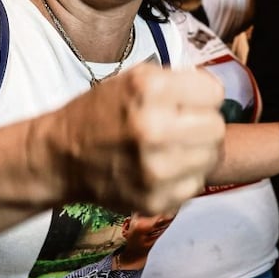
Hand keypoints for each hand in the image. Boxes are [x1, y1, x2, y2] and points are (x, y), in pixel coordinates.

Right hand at [52, 65, 224, 215]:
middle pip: (217, 127)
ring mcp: (156, 169)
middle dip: (202, 124)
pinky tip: (163, 168)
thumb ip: (179, 81)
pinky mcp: (156, 199)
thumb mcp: (134, 78)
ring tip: (171, 147)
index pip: (214, 92)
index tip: (187, 102)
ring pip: (211, 157)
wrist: (62, 157)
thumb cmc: (100, 112)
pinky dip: (185, 176)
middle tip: (181, 126)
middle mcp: (155, 129)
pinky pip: (196, 184)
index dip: (202, 95)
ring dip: (197, 151)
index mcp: (150, 91)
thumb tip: (216, 93)